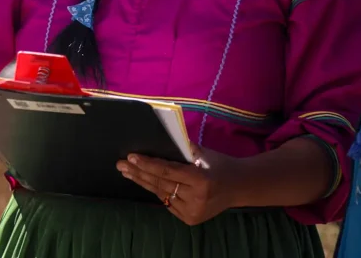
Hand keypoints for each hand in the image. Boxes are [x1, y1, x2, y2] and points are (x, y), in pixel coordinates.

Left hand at [117, 145, 242, 225]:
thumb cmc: (220, 165)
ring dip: (143, 183)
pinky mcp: (189, 219)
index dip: (148, 164)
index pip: (168, 171)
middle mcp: (196, 199)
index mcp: (201, 180)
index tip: (131, 157)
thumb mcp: (204, 153)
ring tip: (128, 173)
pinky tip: (145, 182)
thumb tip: (159, 140)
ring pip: (162, 195)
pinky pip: (168, 203)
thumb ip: (182, 148)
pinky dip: (157, 192)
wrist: (239, 187)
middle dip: (139, 173)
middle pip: (161, 184)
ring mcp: (192, 212)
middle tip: (121, 165)